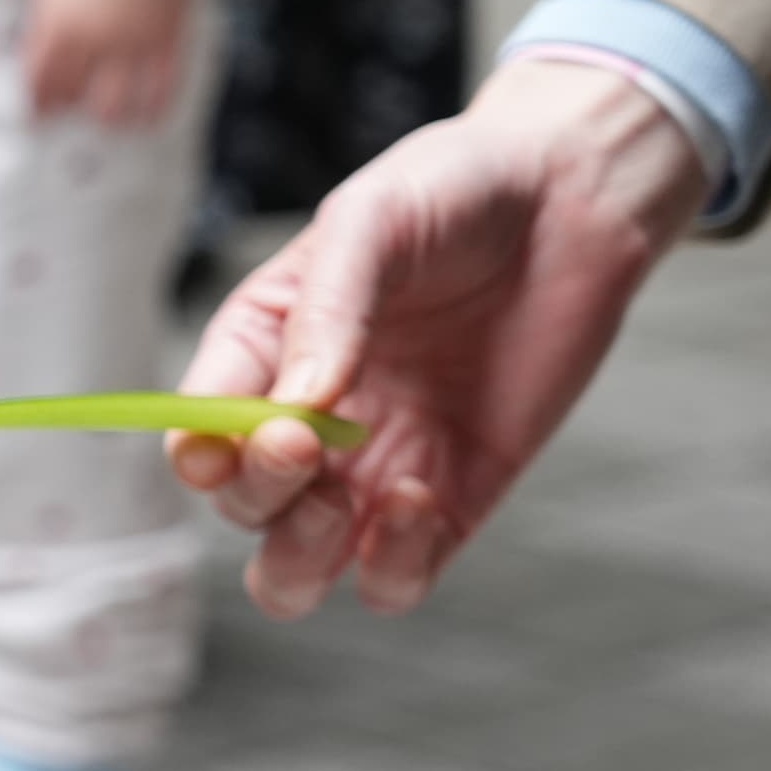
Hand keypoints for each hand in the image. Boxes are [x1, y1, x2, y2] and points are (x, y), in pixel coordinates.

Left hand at [26, 0, 188, 125]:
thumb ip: (44, 24)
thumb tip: (32, 59)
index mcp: (58, 23)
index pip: (40, 84)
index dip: (38, 103)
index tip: (39, 110)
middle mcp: (95, 38)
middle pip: (78, 101)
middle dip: (72, 107)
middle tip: (73, 104)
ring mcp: (133, 41)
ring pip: (118, 106)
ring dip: (110, 116)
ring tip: (108, 112)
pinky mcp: (167, 38)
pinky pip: (161, 91)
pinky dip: (151, 110)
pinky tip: (144, 115)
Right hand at [167, 58, 707, 616]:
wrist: (573, 201)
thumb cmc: (455, 192)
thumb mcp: (372, 222)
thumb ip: (328, 310)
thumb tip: (297, 404)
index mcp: (261, 353)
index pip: (198, 432)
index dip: (201, 454)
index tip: (237, 435)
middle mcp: (305, 424)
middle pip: (242, 509)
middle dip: (259, 494)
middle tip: (303, 442)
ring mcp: (372, 470)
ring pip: (295, 571)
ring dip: (300, 557)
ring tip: (343, 501)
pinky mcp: (451, 503)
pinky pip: (395, 578)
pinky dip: (393, 566)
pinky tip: (419, 499)